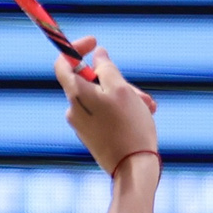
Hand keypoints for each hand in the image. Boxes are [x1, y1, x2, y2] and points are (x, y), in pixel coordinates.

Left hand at [53, 37, 158, 173]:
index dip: (76, 48)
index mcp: (76, 95)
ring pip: (101, 98)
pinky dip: (120, 110)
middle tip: (140, 92)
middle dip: (115, 80)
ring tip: (148, 108)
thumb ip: (107, 68)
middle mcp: (73, 109)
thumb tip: (97, 55)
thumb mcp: (122, 90)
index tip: (95, 42)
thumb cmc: (129, 127)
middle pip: (89, 81)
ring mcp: (81, 125)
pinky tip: (141, 117)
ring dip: (124, 97)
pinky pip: (103, 114)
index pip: (63, 63)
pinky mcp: (91, 137)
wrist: (133, 170)